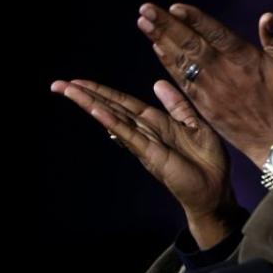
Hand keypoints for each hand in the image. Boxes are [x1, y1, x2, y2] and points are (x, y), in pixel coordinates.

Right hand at [51, 79, 243, 246]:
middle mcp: (146, 132)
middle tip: (58, 84)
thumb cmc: (207, 162)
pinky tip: (96, 111)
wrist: (215, 191)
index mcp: (158, 123)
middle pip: (112, 108)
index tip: (79, 81)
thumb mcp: (197, 125)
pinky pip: (129, 135)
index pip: (125, 103)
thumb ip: (177, 105)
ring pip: (115, 119)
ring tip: (68, 90)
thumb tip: (157, 82)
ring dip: (91, 104)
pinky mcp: (152, 155)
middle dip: (87, 95)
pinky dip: (113, 122)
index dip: (103, 91)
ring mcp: (146, 143)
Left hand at [136, 2, 272, 167]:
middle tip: (145, 9)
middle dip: (167, 25)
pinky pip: (183, 83)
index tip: (174, 6)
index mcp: (246, 61)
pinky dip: (169, 66)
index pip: (215, 34)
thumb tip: (267, 16)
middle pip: (191, 45)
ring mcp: (213, 92)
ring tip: (143, 24)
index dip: (195, 19)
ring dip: (161, 41)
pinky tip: (158, 50)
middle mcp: (225, 74)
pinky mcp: (207, 107)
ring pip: (182, 62)